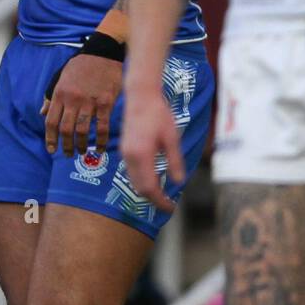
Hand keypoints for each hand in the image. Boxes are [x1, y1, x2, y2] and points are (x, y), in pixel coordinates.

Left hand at [41, 54, 122, 156]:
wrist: (103, 52)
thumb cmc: (81, 66)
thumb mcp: (60, 78)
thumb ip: (51, 96)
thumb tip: (42, 113)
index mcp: (60, 94)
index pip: (50, 121)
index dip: (50, 138)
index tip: (51, 149)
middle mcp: (73, 99)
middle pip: (66, 129)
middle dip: (66, 145)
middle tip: (68, 154)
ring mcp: (89, 102)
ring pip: (82, 130)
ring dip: (81, 145)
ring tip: (81, 152)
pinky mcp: (106, 102)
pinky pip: (102, 126)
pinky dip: (100, 140)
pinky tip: (99, 148)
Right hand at [121, 82, 184, 212]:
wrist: (140, 97)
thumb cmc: (159, 114)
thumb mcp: (172, 138)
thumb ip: (174, 161)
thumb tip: (179, 182)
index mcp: (142, 155)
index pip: (149, 187)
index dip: (160, 201)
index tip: (171, 208)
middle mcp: (130, 157)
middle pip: (140, 188)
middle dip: (154, 199)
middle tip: (169, 204)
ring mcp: (125, 154)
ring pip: (134, 181)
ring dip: (147, 191)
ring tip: (163, 195)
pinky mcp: (125, 150)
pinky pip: (132, 172)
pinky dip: (142, 181)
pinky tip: (154, 179)